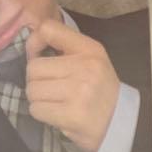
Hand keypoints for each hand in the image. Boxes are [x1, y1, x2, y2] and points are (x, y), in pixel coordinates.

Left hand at [26, 19, 120, 151]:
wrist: (120, 122)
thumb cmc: (100, 90)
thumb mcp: (91, 60)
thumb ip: (64, 46)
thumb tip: (30, 46)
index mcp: (90, 50)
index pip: (48, 29)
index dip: (34, 43)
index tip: (38, 57)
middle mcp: (85, 67)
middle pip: (34, 68)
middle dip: (37, 80)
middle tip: (51, 89)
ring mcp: (78, 92)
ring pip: (32, 90)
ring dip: (38, 99)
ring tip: (55, 103)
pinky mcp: (72, 115)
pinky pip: (37, 110)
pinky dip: (42, 114)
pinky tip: (57, 114)